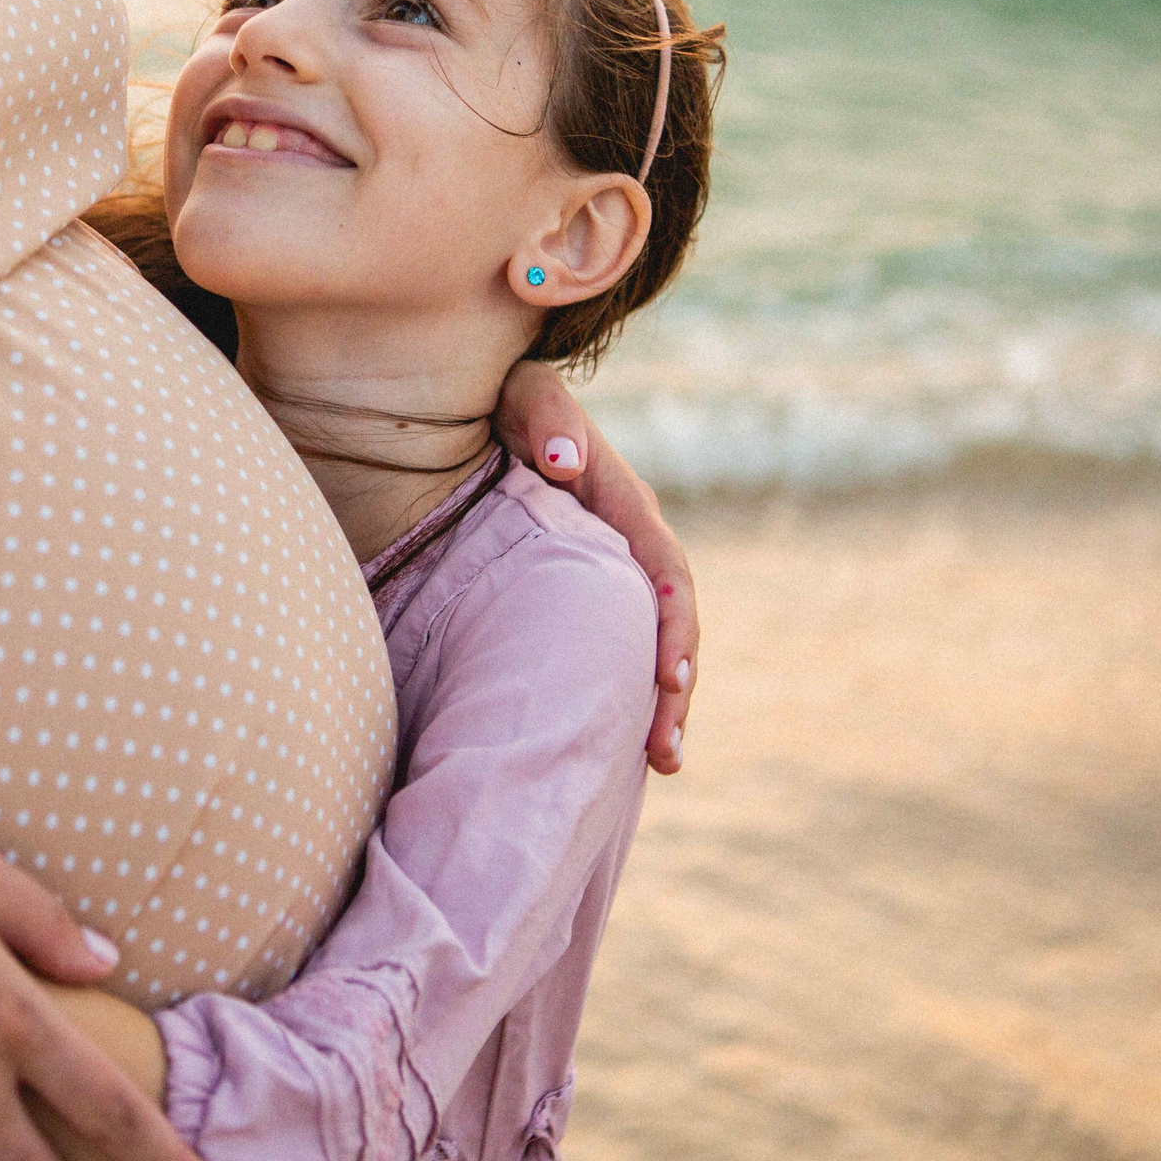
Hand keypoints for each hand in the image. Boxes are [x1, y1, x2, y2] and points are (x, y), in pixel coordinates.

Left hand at [495, 360, 697, 773]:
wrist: (486, 413)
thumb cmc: (504, 403)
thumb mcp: (523, 395)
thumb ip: (546, 420)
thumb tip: (566, 463)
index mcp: (625, 504)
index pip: (664, 572)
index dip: (670, 626)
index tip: (666, 678)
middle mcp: (630, 543)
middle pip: (671, 625)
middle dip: (674, 689)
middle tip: (664, 753)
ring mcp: (613, 573)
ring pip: (649, 645)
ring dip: (659, 704)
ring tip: (659, 765)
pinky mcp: (587, 595)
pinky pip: (616, 647)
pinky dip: (623, 693)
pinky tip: (615, 745)